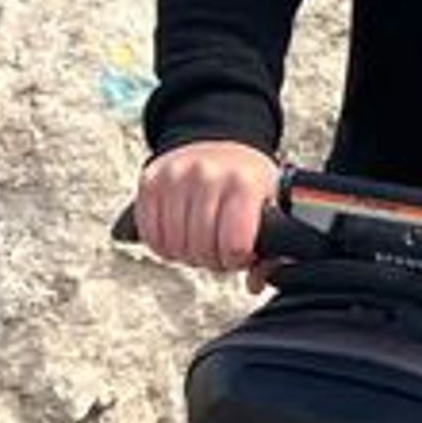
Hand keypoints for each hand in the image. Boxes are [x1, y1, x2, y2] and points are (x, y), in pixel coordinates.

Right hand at [132, 140, 279, 276]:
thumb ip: (270, 247)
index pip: (234, 244)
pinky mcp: (151, 180)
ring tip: (200, 244)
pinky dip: (163, 245)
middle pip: (202, 248)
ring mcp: (176, 176)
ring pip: (174, 244)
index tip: (238, 255)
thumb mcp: (269, 203)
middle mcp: (209, 176)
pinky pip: (150, 233)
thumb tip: (255, 283)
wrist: (219, 139)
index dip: (235, 260)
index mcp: (244, 183)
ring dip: (186, 255)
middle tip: (218, 253)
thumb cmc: (246, 177)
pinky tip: (178, 239)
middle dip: (211, 261)